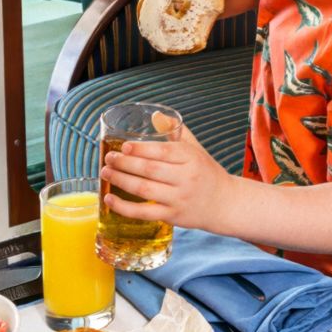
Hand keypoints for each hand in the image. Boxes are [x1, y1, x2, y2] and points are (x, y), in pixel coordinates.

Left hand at [102, 114, 241, 234]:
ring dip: (121, 181)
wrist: (225, 204)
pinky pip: (144, 212)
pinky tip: (109, 200)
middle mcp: (186, 178)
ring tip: (106, 173)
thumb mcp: (196, 150)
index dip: (141, 148)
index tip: (124, 146)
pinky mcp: (173, 216)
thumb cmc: (206, 173)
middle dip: (125, 163)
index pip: (163, 151)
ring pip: (144, 189)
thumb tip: (155, 115)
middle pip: (150, 169)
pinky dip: (124, 208)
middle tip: (109, 159)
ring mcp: (179, 198)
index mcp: (191, 158)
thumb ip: (176, 132)